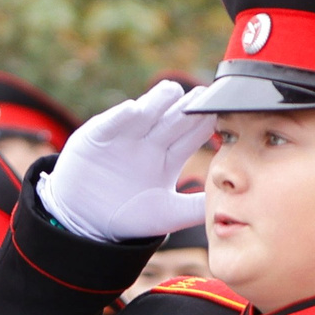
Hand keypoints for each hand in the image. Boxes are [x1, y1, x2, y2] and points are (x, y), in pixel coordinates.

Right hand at [37, 79, 215, 242]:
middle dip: (187, 107)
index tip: (222, 115)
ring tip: (171, 92)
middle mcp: (149, 141)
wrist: (85, 222)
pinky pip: (111, 123)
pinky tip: (134, 110)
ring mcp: (124, 135)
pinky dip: (120, 116)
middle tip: (203, 95)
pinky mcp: (97, 136)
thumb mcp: (166, 214)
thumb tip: (228, 203)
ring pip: (144, 113)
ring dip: (157, 102)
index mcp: (168, 156)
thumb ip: (194, 208)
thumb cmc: (128, 218)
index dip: (205, 124)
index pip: (192, 135)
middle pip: (172, 119)